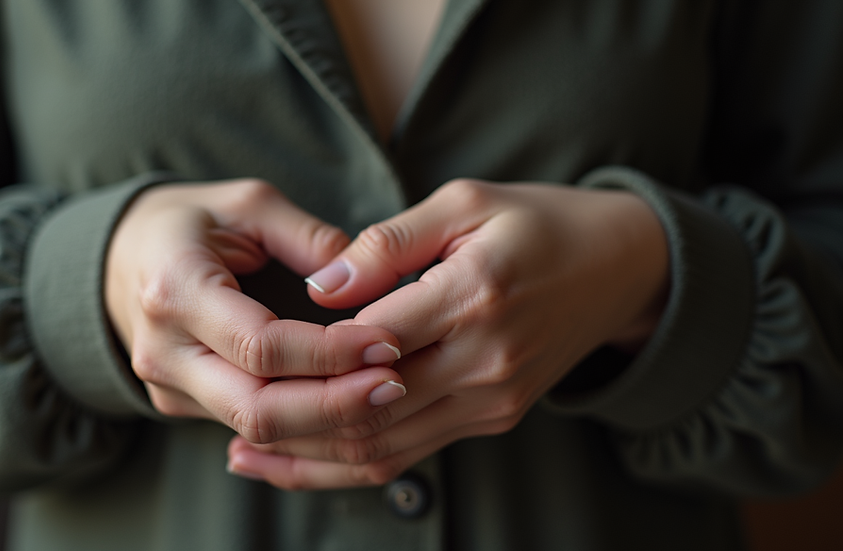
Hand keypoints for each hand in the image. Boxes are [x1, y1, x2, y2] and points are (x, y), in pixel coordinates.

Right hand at [105, 179, 406, 443]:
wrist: (120, 256)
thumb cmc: (189, 221)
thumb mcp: (248, 203)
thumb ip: (308, 237)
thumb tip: (367, 281)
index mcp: (175, 289)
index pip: (262, 346)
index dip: (331, 354)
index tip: (388, 341)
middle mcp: (163, 350)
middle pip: (258, 409)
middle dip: (335, 406)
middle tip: (395, 384)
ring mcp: (167, 385)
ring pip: (256, 429)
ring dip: (327, 422)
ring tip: (384, 395)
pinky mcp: (181, 404)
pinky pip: (249, 427)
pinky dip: (303, 424)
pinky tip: (348, 407)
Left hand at [226, 179, 668, 488]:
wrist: (622, 268)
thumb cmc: (538, 221)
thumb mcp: (465, 202)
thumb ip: (387, 245)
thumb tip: (319, 287)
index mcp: (475, 294)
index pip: (366, 339)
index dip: (302, 350)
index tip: (248, 344)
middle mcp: (486, 361)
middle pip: (367, 410)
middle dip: (289, 421)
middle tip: (226, 417)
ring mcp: (493, 399)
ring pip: (384, 448)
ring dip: (311, 458)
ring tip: (245, 454)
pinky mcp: (494, 417)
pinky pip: (412, 454)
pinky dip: (353, 463)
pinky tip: (304, 461)